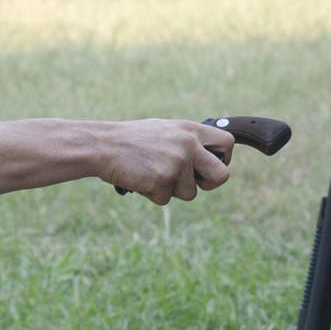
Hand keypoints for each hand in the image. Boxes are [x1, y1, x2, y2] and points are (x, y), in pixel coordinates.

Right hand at [104, 119, 231, 204]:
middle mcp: (188, 145)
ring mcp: (177, 163)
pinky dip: (152, 194)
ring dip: (171, 190)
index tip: (210, 166)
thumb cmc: (131, 140)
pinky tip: (140, 178)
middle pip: (221, 176)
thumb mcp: (164, 131)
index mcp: (190, 130)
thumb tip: (206, 158)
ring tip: (151, 173)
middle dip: (208, 184)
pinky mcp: (162, 180)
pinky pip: (165, 199)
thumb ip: (187, 142)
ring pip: (189, 193)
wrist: (103, 145)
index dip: (224, 159)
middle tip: (192, 182)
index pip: (227, 144)